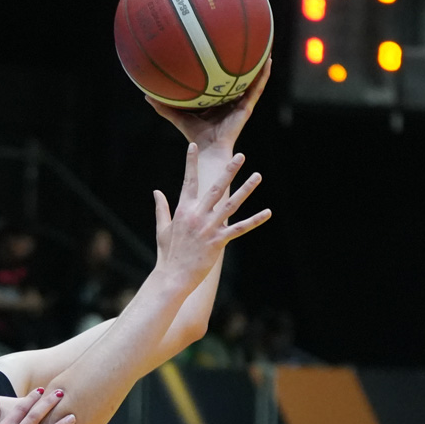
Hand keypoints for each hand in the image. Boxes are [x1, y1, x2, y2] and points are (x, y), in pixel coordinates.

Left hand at [146, 58, 271, 153]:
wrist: (207, 149)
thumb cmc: (194, 136)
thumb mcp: (178, 116)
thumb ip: (164, 106)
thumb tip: (146, 95)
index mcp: (218, 103)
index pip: (223, 84)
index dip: (225, 71)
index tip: (224, 53)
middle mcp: (231, 102)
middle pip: (240, 80)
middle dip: (244, 64)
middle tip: (247, 43)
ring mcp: (241, 104)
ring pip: (254, 81)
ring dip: (260, 65)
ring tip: (265, 46)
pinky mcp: (247, 107)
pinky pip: (257, 88)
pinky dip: (263, 75)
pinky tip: (267, 61)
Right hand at [153, 144, 270, 287]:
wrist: (172, 276)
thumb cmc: (167, 253)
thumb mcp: (162, 228)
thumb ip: (161, 208)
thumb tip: (156, 192)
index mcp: (183, 210)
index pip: (187, 181)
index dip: (190, 163)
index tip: (193, 147)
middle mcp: (197, 216)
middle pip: (216, 188)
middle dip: (228, 170)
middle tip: (239, 155)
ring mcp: (209, 228)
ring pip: (231, 204)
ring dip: (246, 189)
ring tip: (258, 175)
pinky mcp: (218, 241)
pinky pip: (240, 228)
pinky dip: (254, 220)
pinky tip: (268, 212)